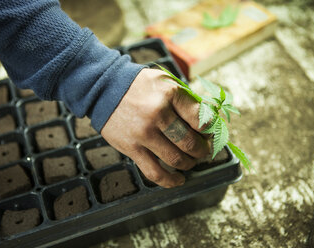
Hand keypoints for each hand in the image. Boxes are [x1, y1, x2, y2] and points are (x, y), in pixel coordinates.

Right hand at [101, 68, 209, 187]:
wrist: (103, 89)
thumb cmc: (138, 86)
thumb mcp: (164, 81)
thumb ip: (185, 98)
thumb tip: (209, 120)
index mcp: (170, 94)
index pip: (201, 120)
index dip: (210, 131)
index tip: (209, 135)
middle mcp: (158, 114)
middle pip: (190, 143)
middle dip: (202, 151)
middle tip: (202, 150)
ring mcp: (144, 133)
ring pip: (176, 159)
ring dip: (188, 164)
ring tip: (190, 162)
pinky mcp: (131, 148)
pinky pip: (154, 172)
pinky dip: (170, 181)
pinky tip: (178, 180)